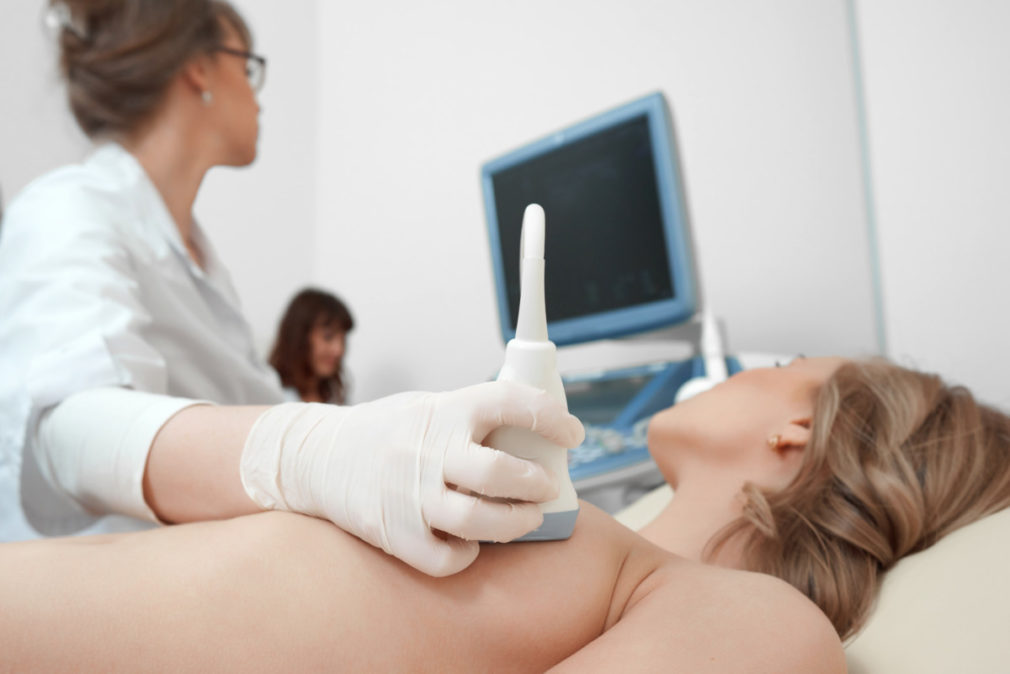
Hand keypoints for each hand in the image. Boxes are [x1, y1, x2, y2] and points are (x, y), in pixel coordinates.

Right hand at [240, 381, 584, 575]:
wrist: (317, 456)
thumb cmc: (386, 431)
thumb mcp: (430, 407)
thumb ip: (474, 418)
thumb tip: (537, 435)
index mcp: (443, 410)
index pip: (508, 402)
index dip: (549, 416)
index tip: (573, 432)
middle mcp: (427, 450)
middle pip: (498, 472)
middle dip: (536, 484)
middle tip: (547, 486)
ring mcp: (409, 494)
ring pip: (477, 520)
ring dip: (514, 523)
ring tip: (525, 518)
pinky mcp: (394, 533)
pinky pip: (446, 558)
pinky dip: (467, 555)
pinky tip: (472, 543)